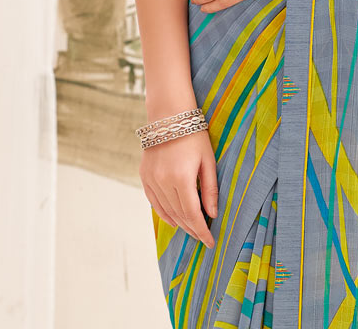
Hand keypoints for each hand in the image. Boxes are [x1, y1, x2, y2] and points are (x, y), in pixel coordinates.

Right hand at [139, 128, 218, 247]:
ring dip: (179, 223)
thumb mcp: (208, 160)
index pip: (192, 214)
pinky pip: (154, 202)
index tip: (210, 243)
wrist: (169, 115)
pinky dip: (164, 213)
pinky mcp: (144, 176)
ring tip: (192, 230)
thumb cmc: (194, 135)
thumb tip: (212, 214)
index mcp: (182, 177)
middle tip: (203, 238)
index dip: (202, 230)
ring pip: (166, 210)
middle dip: (192, 228)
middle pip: (179, 214)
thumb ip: (210, 189)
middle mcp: (163, 181)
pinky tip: (174, 220)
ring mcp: (151, 179)